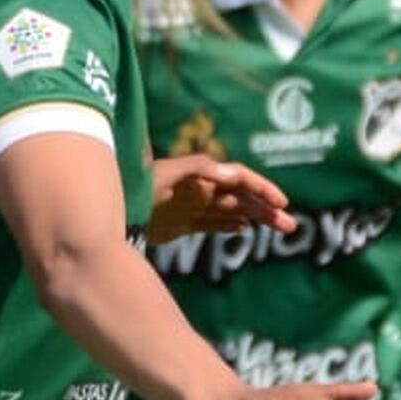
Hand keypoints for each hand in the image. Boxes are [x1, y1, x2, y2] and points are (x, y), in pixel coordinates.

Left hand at [147, 157, 294, 242]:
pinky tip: (244, 230)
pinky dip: (229, 226)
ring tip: (280, 229)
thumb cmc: (137, 186)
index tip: (281, 203)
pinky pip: (212, 224)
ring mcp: (192, 207)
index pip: (241, 179)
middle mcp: (201, 190)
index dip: (262, 189)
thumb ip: (200, 169)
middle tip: (291, 226)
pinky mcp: (181, 223)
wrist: (109, 210)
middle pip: (242, 198)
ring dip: (256, 219)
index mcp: (202, 175)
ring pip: (232, 212)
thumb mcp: (167, 173)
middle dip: (267, 210)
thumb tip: (235, 173)